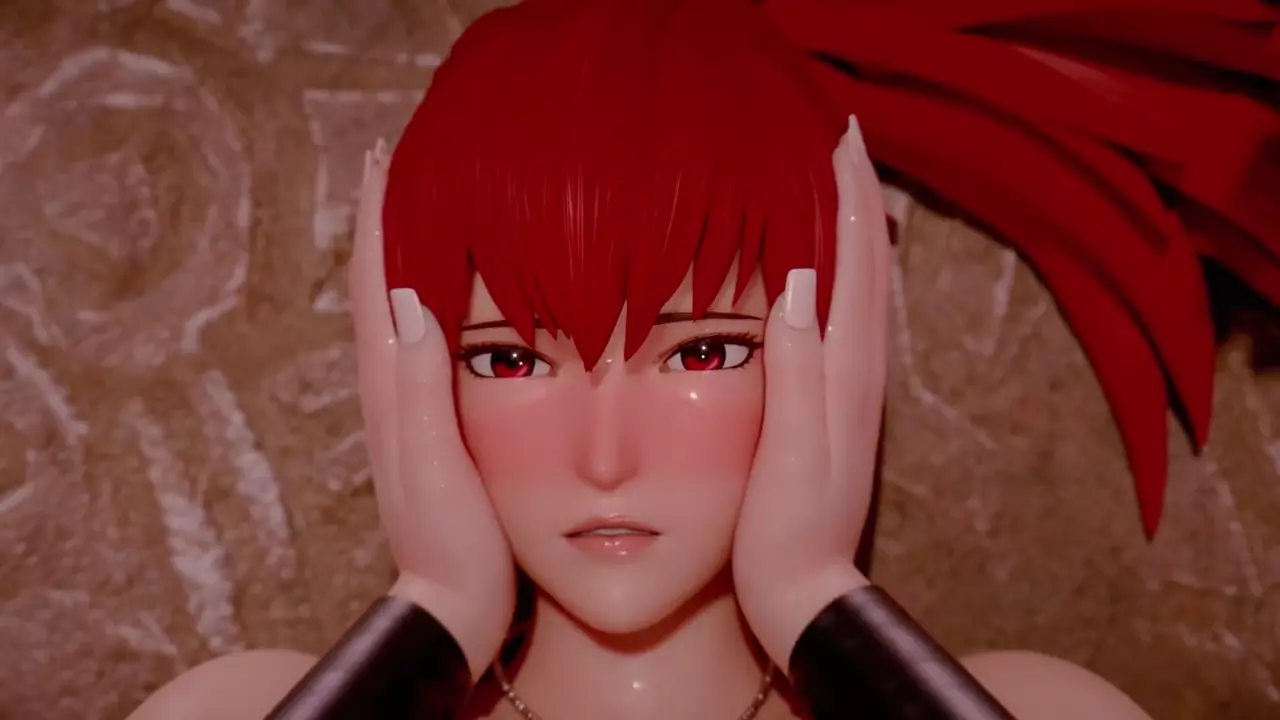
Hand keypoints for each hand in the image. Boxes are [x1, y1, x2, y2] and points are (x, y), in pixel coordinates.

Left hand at [349, 140, 515, 680]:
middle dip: (384, 219)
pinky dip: (424, 295)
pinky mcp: (432, 423)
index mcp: (390, 387)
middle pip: (377, 284)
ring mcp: (408, 405)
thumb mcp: (436, 463)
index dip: (375, 218)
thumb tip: (408, 297)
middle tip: (402, 160)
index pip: (373, 284)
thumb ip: (420, 386)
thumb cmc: (452, 540)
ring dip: (401, 250)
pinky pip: (420, 340)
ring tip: (423, 205)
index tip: (385, 156)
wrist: (452, 604)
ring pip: (397, 308)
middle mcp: (390, 387)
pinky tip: (446, 289)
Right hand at [732, 117, 890, 668]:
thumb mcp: (792, 454)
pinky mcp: (831, 408)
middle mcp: (857, 371)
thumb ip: (798, 372)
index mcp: (847, 372)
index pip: (855, 262)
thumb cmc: (787, 531)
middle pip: (867, 263)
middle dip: (857, 197)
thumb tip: (799, 281)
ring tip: (831, 183)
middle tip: (837, 138)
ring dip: (850, 229)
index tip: (836, 136)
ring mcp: (848, 390)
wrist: (805, 594)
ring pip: (858, 287)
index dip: (849, 197)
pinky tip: (818, 269)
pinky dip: (837, 275)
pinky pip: (841, 319)